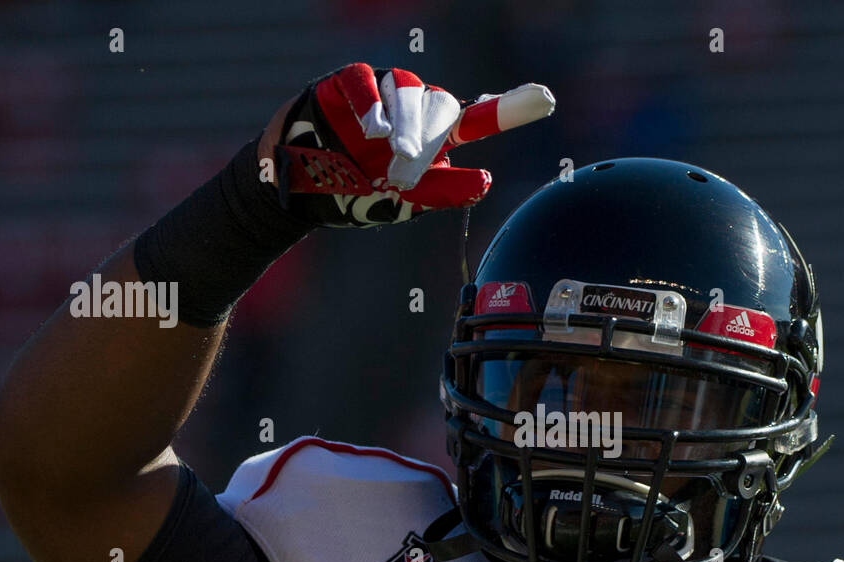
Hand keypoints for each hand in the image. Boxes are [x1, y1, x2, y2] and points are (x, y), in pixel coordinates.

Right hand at [260, 63, 553, 227]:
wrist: (297, 195)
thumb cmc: (354, 194)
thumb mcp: (403, 201)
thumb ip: (443, 191)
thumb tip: (487, 179)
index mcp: (432, 137)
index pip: (476, 118)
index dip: (507, 109)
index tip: (545, 99)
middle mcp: (410, 111)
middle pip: (439, 104)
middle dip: (433, 130)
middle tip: (412, 160)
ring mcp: (378, 95)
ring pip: (406, 88)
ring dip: (404, 119)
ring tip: (393, 149)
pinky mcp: (341, 85)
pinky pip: (361, 79)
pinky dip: (368, 100)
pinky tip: (372, 128)